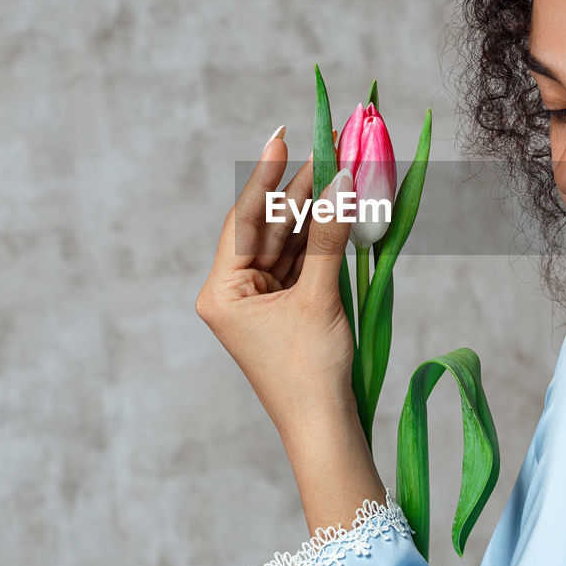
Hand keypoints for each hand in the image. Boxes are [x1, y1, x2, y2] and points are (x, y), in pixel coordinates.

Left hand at [196, 129, 357, 436]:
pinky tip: (345, 211)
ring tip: (344, 172)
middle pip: (269, 227)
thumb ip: (328, 237)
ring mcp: (262, 302)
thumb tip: (341, 183)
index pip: (243, 220)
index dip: (265, 175)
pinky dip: (325, 240)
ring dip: (317, 213)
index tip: (283, 136)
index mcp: (221, 291)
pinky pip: (304, 263)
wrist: (325, 429)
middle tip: (330, 149)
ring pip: (290, 243)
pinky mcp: (287, 311)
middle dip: (301, 191)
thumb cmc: (310, 371)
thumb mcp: (319, 297)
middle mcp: (235, 293)